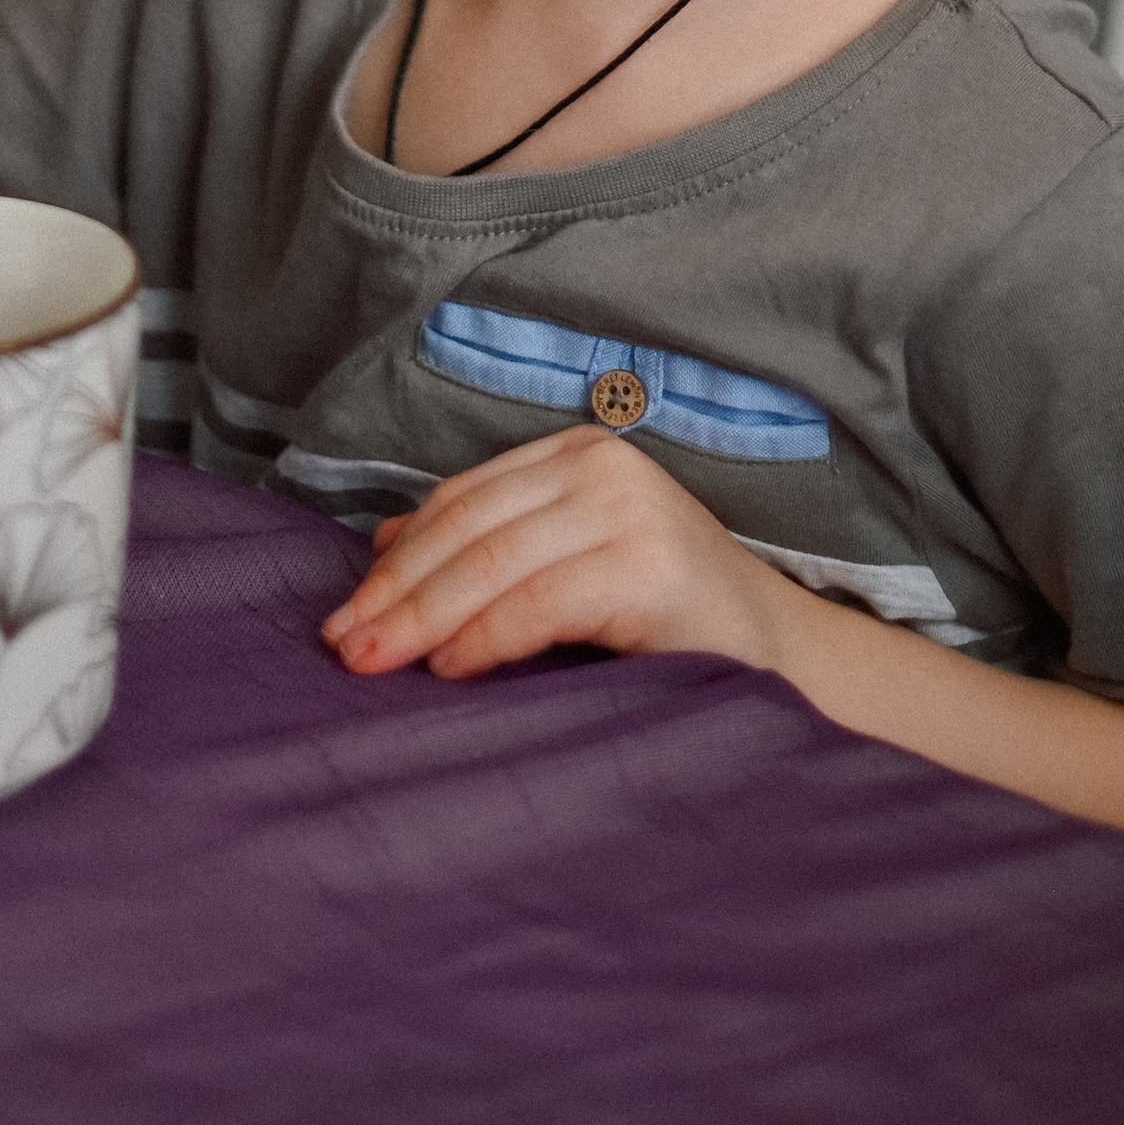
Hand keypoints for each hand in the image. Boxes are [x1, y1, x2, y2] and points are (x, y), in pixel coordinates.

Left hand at [321, 425, 801, 681]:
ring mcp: (629, 510)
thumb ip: (492, 547)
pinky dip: (483, 636)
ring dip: (423, 616)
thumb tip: (383, 547)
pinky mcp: (649, 565)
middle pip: (468, 526)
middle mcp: (603, 466)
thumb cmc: (664, 621)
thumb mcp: (567, 566)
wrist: (782, 657)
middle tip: (341, 647)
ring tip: (374, 663)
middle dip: (396, 591)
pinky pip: (539, 601)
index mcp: (579, 456)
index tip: (344, 613)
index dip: (397, 557)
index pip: (463, 499)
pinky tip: (448, 668)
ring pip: (493, 560)